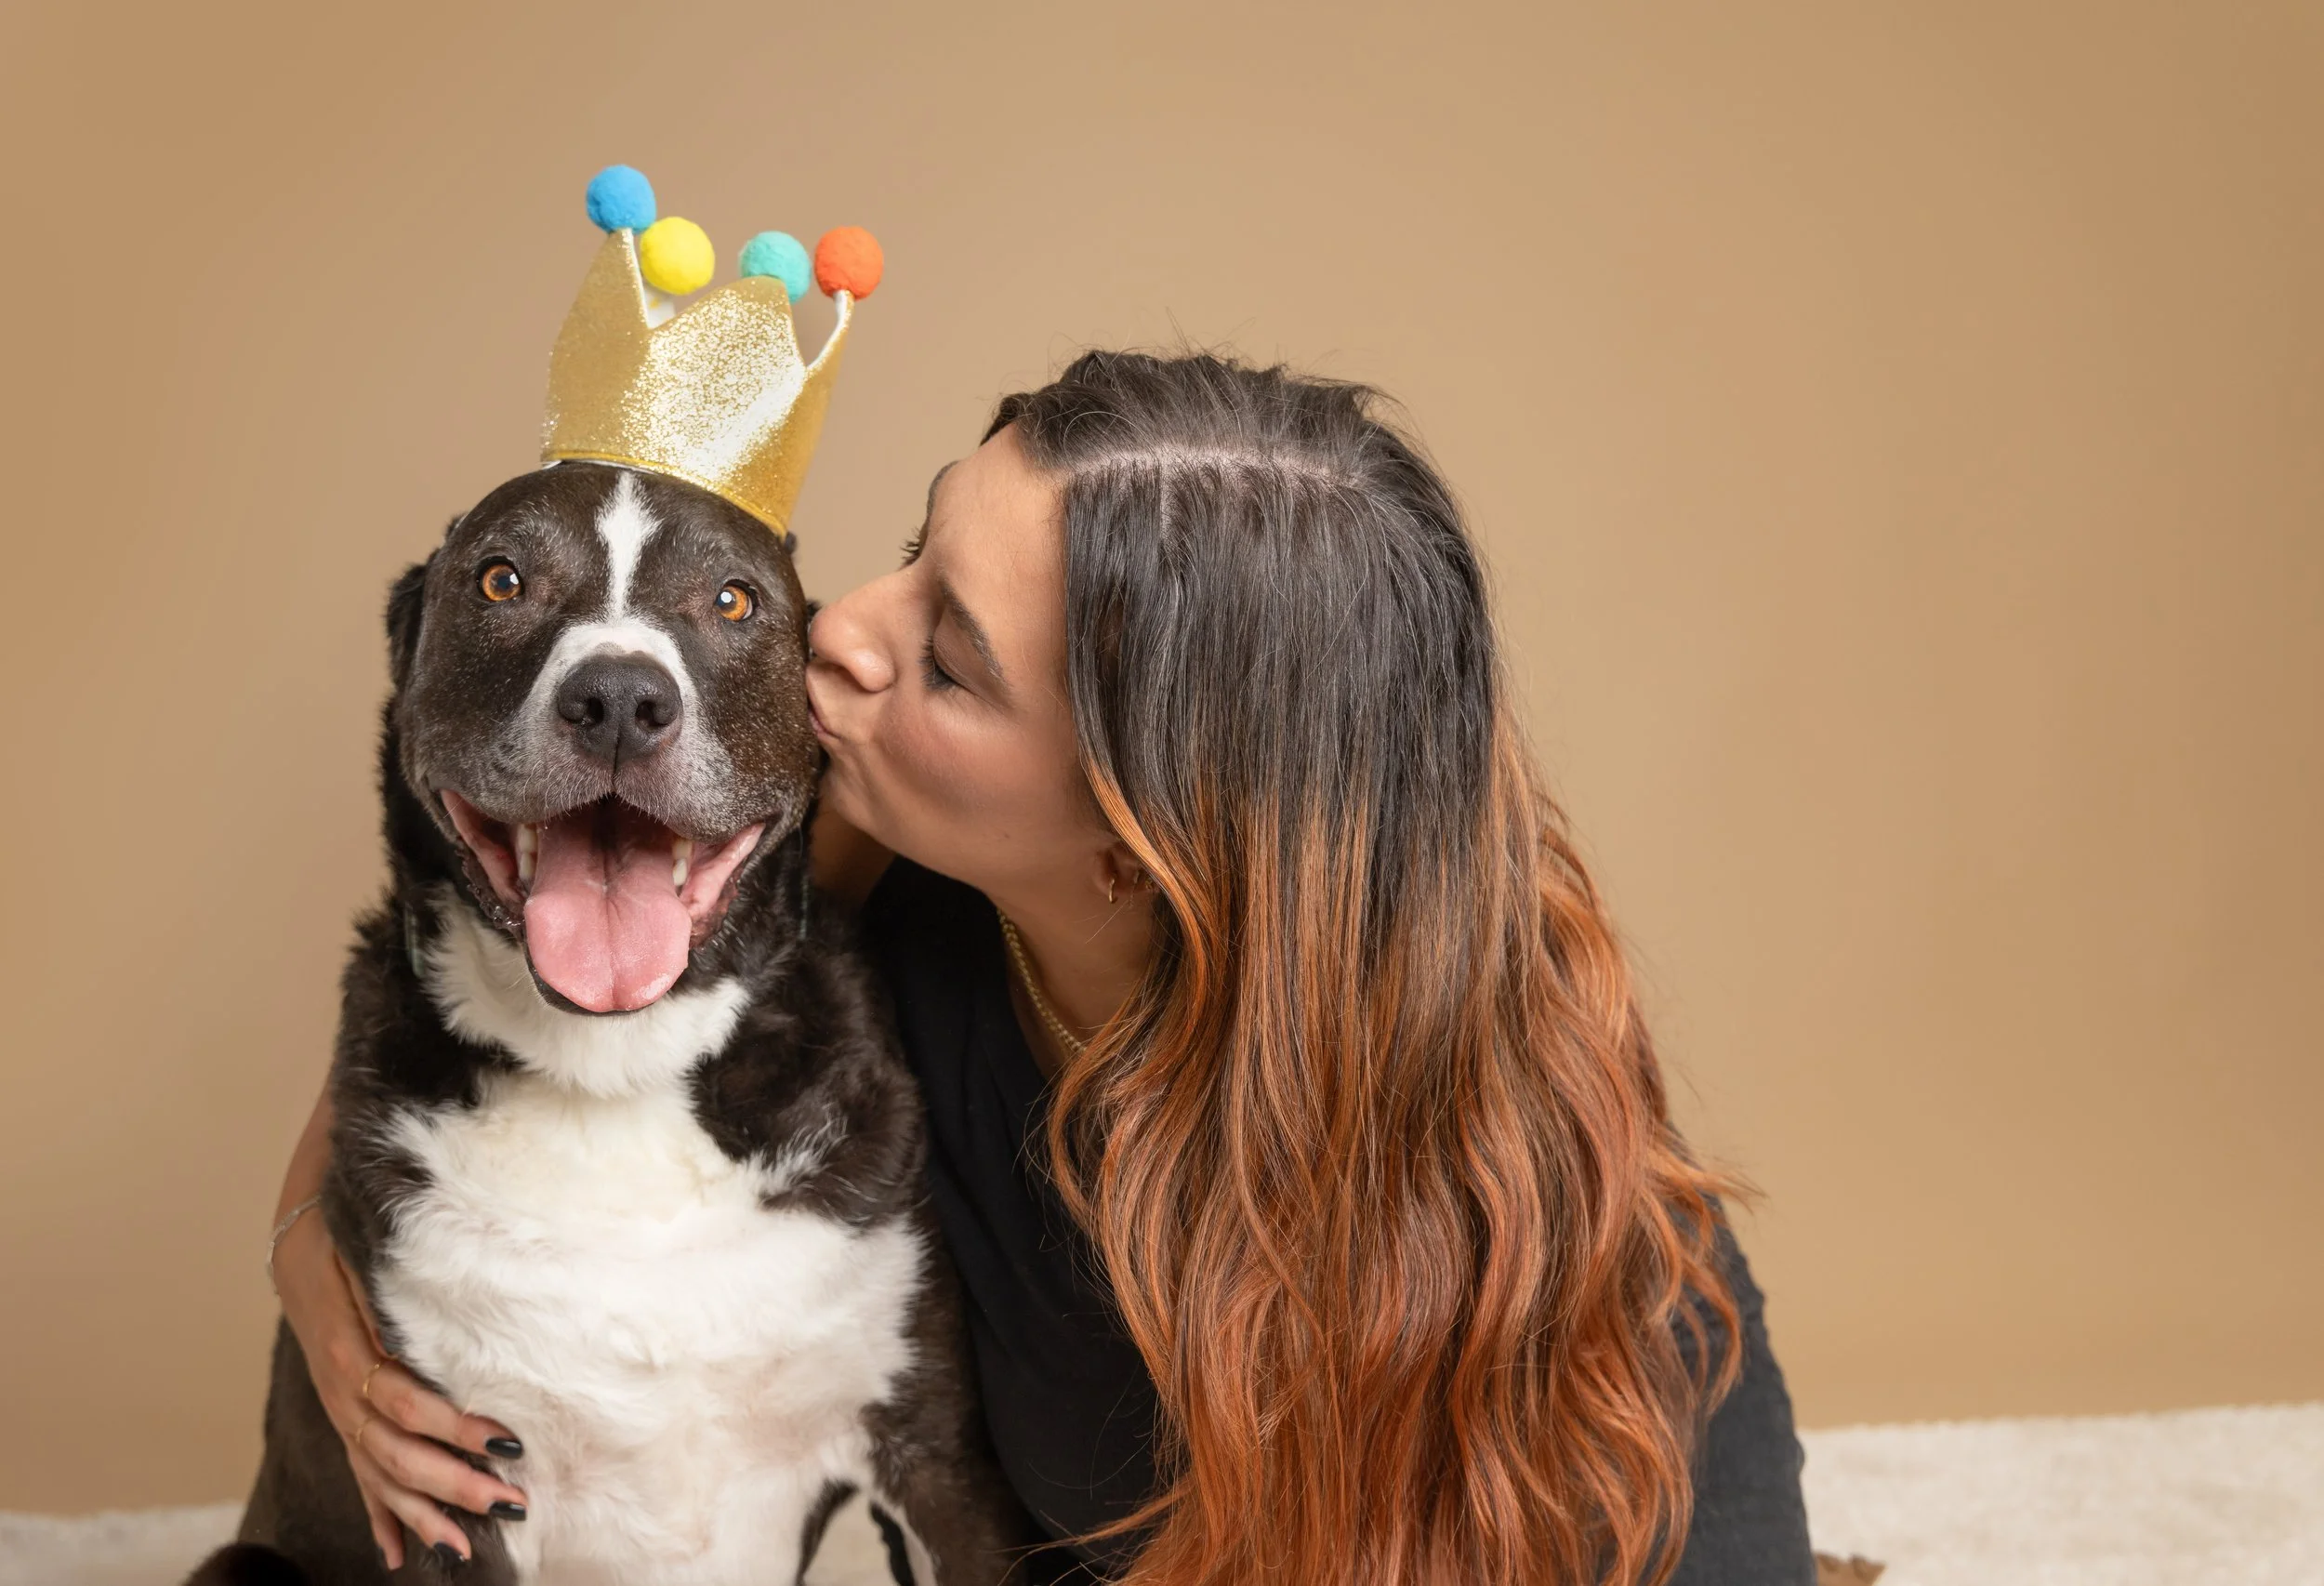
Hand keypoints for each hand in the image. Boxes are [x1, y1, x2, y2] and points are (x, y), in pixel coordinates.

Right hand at [273, 1210, 529, 1567]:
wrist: (298, 1244)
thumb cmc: (346, 1243)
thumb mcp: (366, 1256)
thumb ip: (392, 1288)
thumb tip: (442, 1300)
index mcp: (350, 1354)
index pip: (408, 1404)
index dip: (455, 1428)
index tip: (507, 1442)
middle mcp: (342, 1395)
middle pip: (397, 1453)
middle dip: (454, 1483)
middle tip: (510, 1502)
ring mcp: (340, 1414)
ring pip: (379, 1475)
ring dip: (423, 1513)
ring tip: (464, 1546)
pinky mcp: (344, 1421)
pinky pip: (360, 1476)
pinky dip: (380, 1516)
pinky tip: (396, 1554)